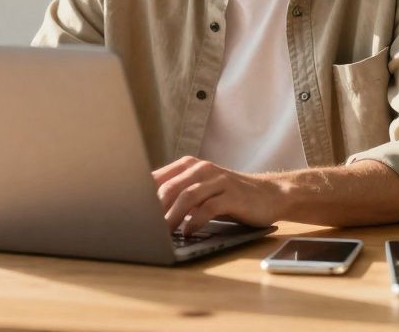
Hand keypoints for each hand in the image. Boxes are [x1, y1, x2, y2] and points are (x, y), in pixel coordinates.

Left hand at [152, 156, 284, 235]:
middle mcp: (202, 169)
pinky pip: (209, 207)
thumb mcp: (201, 190)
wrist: (269, 194)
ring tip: (162, 233)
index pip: (158, 178)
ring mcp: (218, 180)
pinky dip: (195, 221)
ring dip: (172, 216)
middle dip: (154, 209)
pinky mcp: (232, 195)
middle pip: (170, 187)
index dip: (142, 195)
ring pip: (187, 196)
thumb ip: (177, 194)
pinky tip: (188, 232)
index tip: (129, 213)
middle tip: (142, 227)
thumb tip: (145, 211)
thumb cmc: (228, 196)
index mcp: (189, 165)